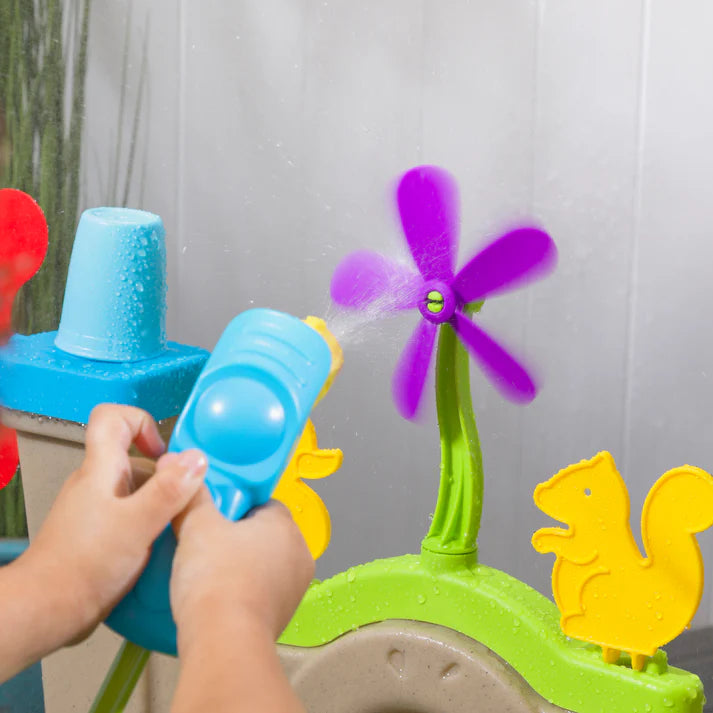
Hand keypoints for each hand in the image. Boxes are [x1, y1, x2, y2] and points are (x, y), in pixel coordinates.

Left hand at [19, 404, 207, 644]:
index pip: (112, 418)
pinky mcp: (99, 532)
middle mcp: (96, 482)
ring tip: (177, 527)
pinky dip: (151, 523)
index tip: (165, 453)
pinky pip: (132, 513)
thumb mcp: (138, 524)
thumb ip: (169, 490)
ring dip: (161, 502)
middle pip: (135, 458)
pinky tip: (161, 546)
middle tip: (185, 500)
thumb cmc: (85, 565)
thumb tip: (197, 458)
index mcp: (100, 469)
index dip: (142, 422)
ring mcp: (96, 508)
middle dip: (166, 474)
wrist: (48, 610)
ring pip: (137, 489)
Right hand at [170, 491, 314, 650]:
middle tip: (204, 541)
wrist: (223, 642)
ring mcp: (293, 590)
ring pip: (263, 565)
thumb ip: (194, 497)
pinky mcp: (281, 618)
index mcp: (285, 526)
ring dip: (239, 566)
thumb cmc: (217, 580)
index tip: (213, 513)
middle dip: (236, 537)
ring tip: (205, 572)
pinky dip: (242, 593)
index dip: (235, 506)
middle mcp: (299, 555)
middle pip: (264, 534)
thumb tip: (186, 471)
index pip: (263, 503)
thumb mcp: (196, 525)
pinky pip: (260, 594)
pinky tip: (215, 598)